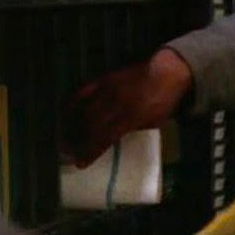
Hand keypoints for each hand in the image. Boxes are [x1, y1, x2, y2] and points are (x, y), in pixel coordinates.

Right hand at [60, 47, 191, 166]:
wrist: (168, 70)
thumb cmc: (165, 99)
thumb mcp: (156, 120)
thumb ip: (136, 128)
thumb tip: (119, 134)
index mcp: (132, 117)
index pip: (107, 138)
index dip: (92, 151)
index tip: (81, 163)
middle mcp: (117, 104)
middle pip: (94, 126)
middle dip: (81, 141)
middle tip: (70, 152)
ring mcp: (110, 90)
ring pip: (87, 110)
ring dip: (76, 125)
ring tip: (68, 137)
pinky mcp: (106, 79)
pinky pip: (85, 89)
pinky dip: (74, 100)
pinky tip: (66, 110)